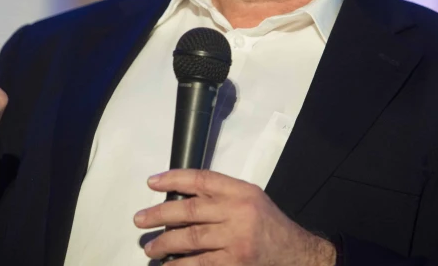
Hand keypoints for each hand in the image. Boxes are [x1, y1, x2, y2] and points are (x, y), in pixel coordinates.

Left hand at [134, 169, 336, 265]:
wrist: (297, 255)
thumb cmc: (270, 226)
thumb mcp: (252, 199)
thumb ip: (222, 195)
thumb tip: (180, 197)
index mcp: (242, 192)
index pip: (201, 180)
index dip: (173, 179)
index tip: (152, 182)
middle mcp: (239, 213)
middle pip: (189, 211)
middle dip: (159, 214)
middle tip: (140, 219)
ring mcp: (236, 241)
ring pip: (190, 240)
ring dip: (165, 244)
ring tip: (150, 247)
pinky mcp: (235, 264)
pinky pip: (200, 264)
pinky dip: (181, 265)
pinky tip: (169, 265)